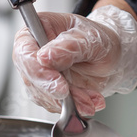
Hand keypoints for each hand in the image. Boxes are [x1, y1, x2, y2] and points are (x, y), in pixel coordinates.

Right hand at [12, 5, 136, 116]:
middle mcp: (34, 52)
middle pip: (31, 78)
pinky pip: (56, 106)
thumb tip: (46, 57)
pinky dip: (75, 108)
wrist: (111, 59)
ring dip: (70, 103)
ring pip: (44, 96)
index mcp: (39, 28)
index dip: (39, 73)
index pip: (24, 52)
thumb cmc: (99, 41)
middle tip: (81, 99)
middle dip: (57, 93)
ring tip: (92, 99)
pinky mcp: (49, 93)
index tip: (60, 87)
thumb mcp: (92, 39)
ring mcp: (40, 74)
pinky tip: (91, 100)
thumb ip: (70, 46)